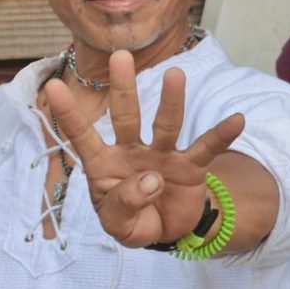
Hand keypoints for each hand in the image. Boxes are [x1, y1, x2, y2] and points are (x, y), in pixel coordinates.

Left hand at [44, 49, 245, 246]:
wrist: (166, 232)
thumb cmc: (133, 222)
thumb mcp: (119, 226)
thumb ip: (124, 206)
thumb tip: (151, 179)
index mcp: (104, 166)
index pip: (83, 137)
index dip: (68, 114)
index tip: (53, 86)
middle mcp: (132, 152)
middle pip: (126, 117)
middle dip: (123, 88)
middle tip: (120, 56)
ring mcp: (163, 155)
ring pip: (166, 125)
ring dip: (171, 101)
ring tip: (175, 74)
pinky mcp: (191, 166)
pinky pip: (206, 148)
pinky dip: (221, 135)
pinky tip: (236, 120)